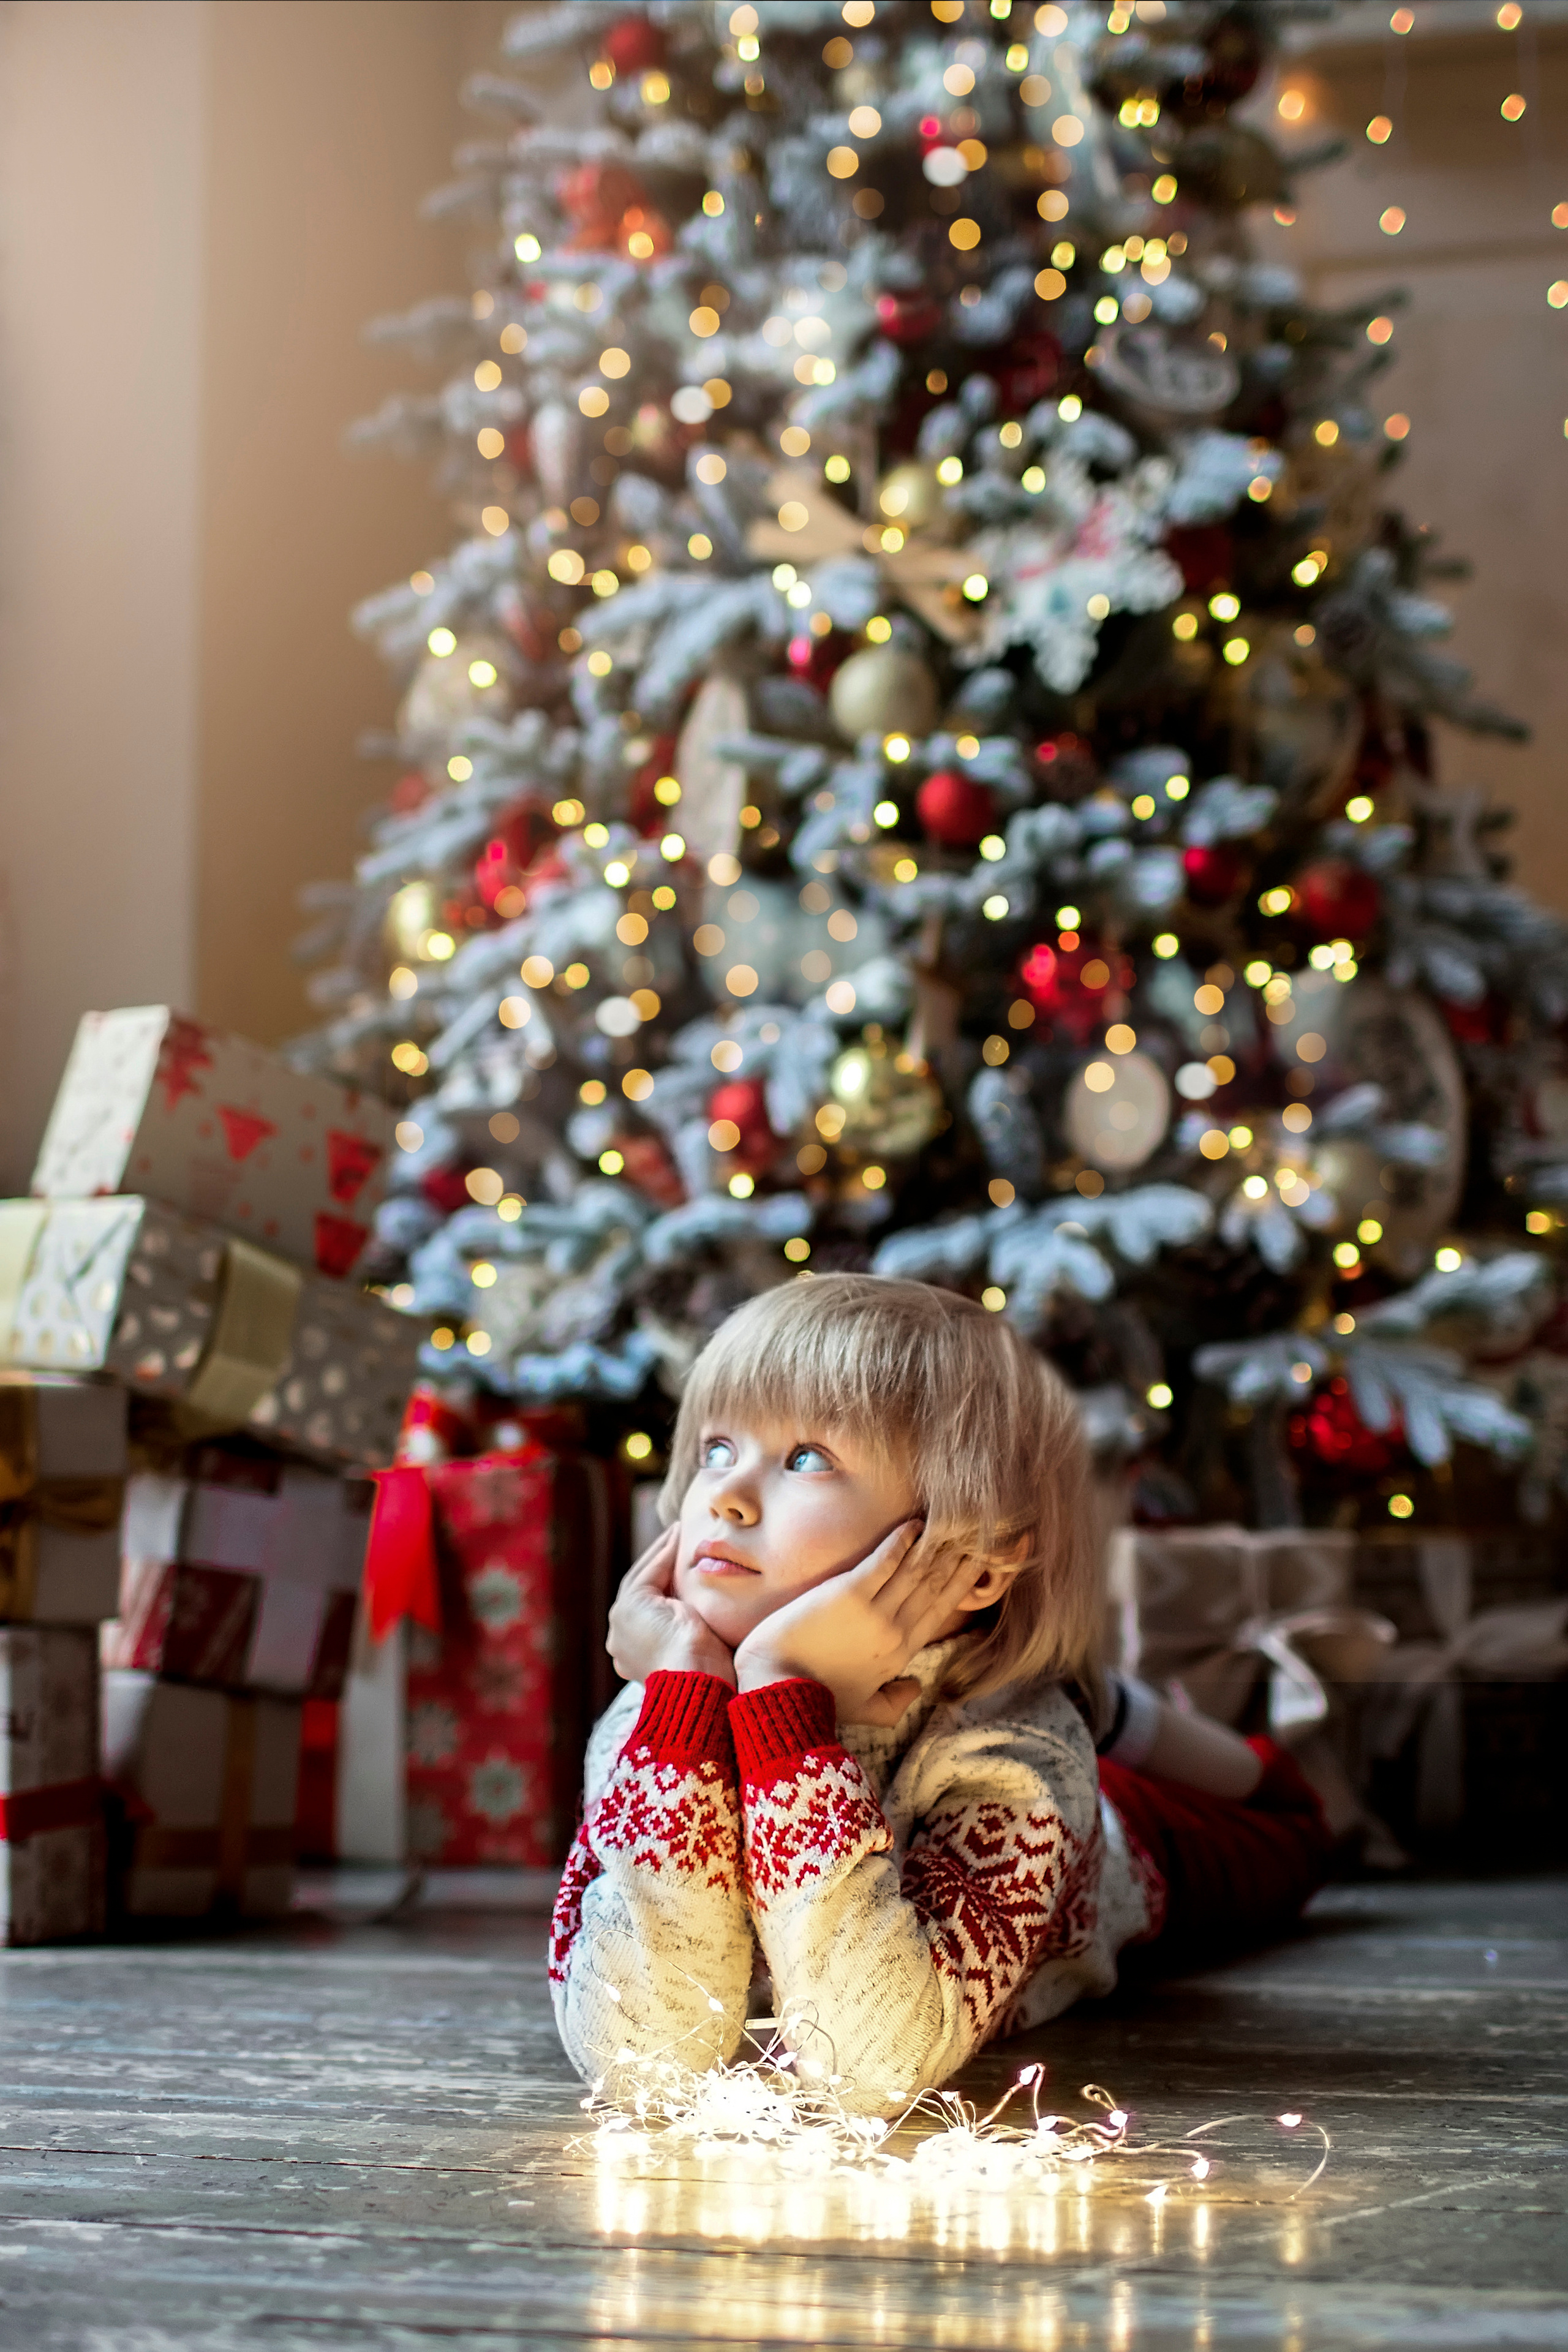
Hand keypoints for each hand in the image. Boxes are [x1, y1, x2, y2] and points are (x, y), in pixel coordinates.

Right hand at [606, 1525, 735, 1687]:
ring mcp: (621, 1624)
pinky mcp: (630, 1607)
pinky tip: (678, 1535)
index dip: (668, 1588)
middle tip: (678, 1542)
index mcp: (636, 1658)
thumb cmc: (712, 1679)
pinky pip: (649, 1572)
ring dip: (661, 1554)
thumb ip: (697, 1633)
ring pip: (643, 1580)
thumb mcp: (702, 1652)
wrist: (700, 1684)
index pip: (652, 1614)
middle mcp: (621, 1642)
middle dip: (660, 1567)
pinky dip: (664, 1552)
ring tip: (679, 1533)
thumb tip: (714, 1618)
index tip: (686, 1567)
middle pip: (643, 1594)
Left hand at [732, 1519, 980, 1724]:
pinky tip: (916, 1523)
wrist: (776, 1684)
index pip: (941, 1610)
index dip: (963, 1583)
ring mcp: (874, 1612)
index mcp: (900, 1655)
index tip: (980, 1561)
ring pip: (917, 1570)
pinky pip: (885, 1560)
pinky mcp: (848, 1593)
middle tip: (979, 1530)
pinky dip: (902, 1540)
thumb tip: (917, 1687)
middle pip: (935, 1585)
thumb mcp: (864, 1709)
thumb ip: (896, 1703)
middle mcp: (895, 1631)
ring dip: (937, 1543)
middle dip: (959, 1555)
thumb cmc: (816, 1697)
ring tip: (954, 1521)